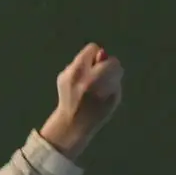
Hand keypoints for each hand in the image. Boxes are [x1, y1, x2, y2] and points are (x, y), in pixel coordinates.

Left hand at [39, 43, 123, 159]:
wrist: (71, 125)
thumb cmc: (98, 113)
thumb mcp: (113, 98)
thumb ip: (113, 77)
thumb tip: (104, 56)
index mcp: (94, 81)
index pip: (111, 62)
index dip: (114, 68)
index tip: (113, 77)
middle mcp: (78, 74)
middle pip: (94, 49)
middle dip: (100, 60)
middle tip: (101, 74)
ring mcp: (67, 73)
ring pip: (84, 54)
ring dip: (90, 63)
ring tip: (90, 81)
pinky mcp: (61, 75)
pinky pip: (77, 63)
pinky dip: (81, 70)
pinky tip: (80, 84)